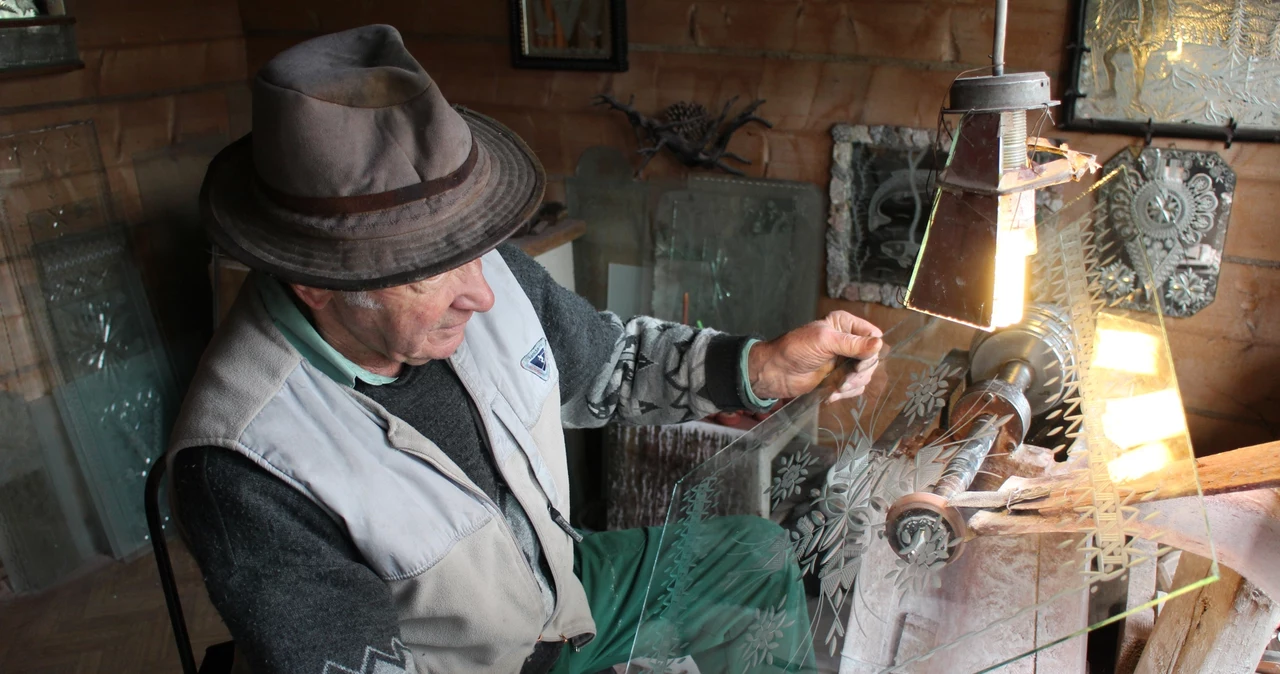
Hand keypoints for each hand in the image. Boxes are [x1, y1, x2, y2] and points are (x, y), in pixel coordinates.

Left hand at [747, 311, 882, 402]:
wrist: (776, 372)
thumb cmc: (796, 350)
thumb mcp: (824, 341)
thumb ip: (852, 343)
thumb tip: (879, 344)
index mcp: (845, 324)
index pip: (873, 336)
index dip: (871, 351)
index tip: (859, 364)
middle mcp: (848, 341)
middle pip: (872, 358)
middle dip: (861, 372)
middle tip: (846, 380)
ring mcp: (844, 360)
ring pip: (865, 374)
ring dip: (852, 385)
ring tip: (836, 388)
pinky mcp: (839, 377)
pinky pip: (855, 387)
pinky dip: (846, 393)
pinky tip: (832, 394)